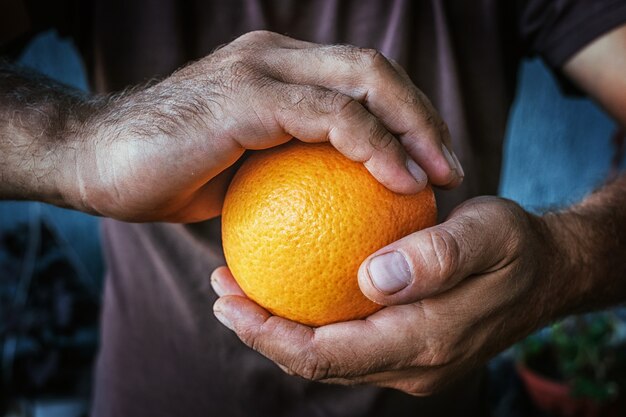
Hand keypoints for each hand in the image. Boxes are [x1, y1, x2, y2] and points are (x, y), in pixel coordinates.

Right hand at [69, 30, 461, 221]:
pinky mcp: (245, 98)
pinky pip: (330, 117)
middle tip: (450, 168)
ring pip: (362, 82)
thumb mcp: (243, 168)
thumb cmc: (166, 172)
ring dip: (413, 130)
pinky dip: (373, 146)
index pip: (361, 78)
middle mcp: (273, 57)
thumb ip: (288, 166)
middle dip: (423, 117)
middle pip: (374, 70)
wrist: (94, 161)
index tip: (431, 162)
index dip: (407, 114)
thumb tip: (335, 200)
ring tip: (439, 176)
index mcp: (276, 70)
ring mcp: (259, 71)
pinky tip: (400, 181)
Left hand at [211, 196, 570, 394]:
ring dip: (279, 326)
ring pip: (326, 354)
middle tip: (221, 290)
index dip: (269, 335)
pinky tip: (290, 277)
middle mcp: (410, 365)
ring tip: (241, 285)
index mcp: (424, 343)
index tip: (228, 300)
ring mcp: (407, 360)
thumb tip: (372, 279)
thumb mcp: (487, 234)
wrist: (545, 270)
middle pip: (315, 363)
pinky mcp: (407, 344)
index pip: (326, 356)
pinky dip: (310, 315)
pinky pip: (345, 337)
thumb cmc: (515, 246)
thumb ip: (438, 258)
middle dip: (260, 332)